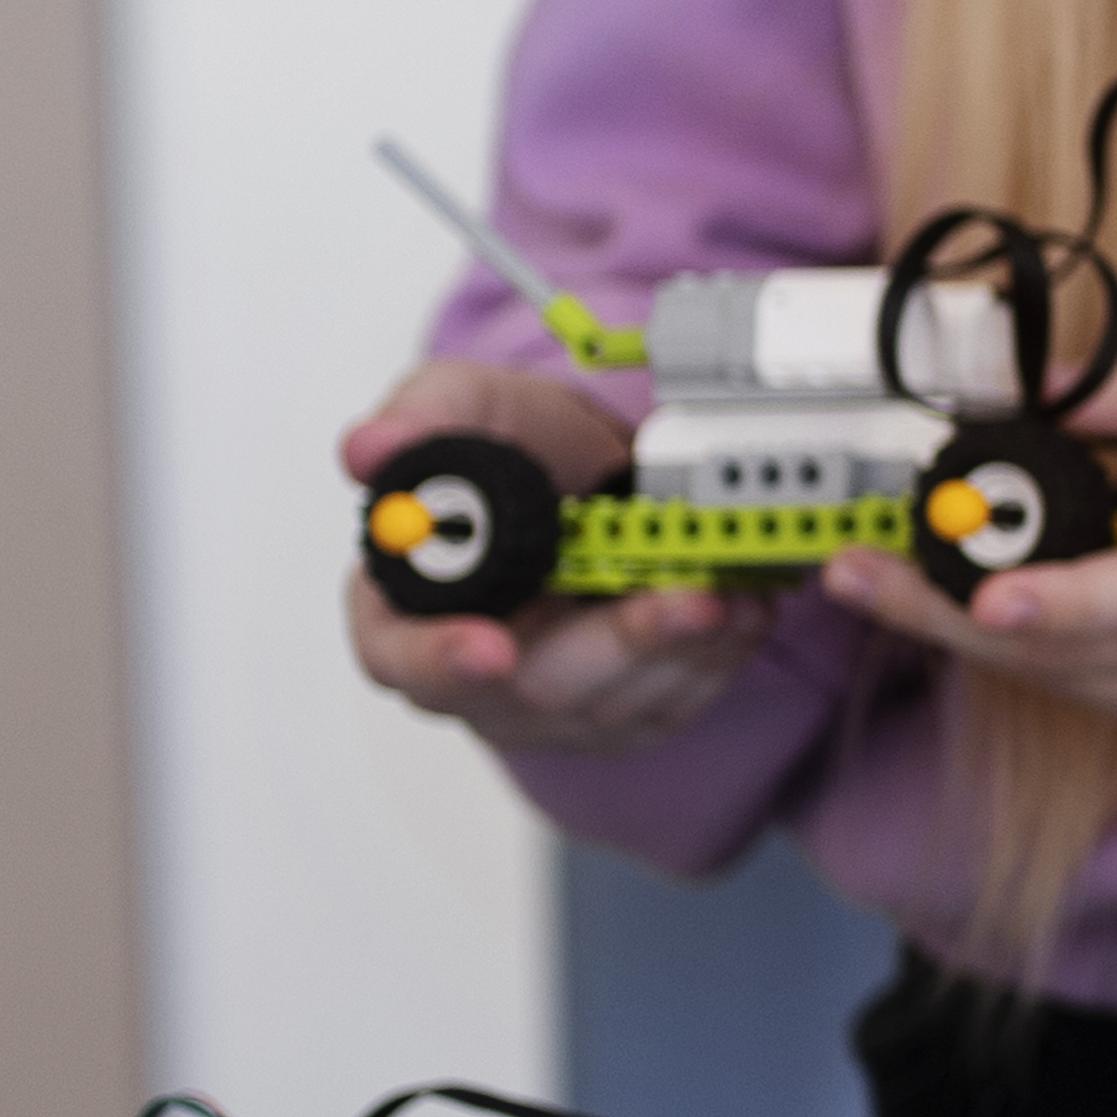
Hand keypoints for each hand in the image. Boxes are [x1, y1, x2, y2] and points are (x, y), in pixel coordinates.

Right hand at [339, 358, 775, 749]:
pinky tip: (745, 608)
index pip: (402, 658)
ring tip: (731, 591)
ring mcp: (550, 702)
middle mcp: (472, 672)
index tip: (490, 649)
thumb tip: (370, 447)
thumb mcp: (460, 407)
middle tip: (683, 602)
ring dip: (683, 650)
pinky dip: (717, 657)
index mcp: (403, 610)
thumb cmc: (512, 449)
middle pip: (530, 692)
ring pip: (615, 703)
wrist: (590, 469)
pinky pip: (672, 702)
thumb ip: (419, 422)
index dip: (441, 660)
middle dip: (617, 645)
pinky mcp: (622, 708)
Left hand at [816, 345, 1116, 750]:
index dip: (1069, 604)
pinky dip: (1026, 648)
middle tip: (854, 572)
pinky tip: (975, 603)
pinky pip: (1090, 691)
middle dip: (953, 613)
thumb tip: (1033, 386)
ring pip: (1069, 682)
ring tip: (879, 580)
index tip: (990, 599)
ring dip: (966, 634)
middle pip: (1081, 652)